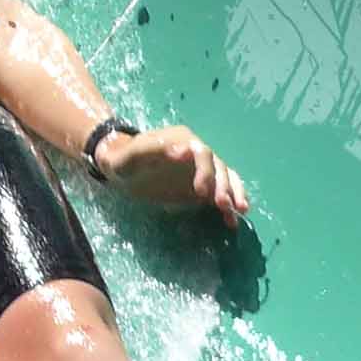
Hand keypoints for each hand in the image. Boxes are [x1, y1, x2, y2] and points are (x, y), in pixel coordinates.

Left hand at [95, 125, 249, 228]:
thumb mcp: (132, 155)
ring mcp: (199, 169)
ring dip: (234, 193)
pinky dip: (228, 205)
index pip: (202, 152)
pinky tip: (232, 221)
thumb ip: (154, 149)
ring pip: (225, 178)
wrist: (120, 168)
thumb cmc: (123, 160)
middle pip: (218, 166)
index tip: (202, 191)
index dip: (206, 171)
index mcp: (181, 140)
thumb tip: (185, 150)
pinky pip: (219, 193)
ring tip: (240, 211)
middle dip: (223, 185)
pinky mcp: (200, 186)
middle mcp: (195, 152)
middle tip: (223, 205)